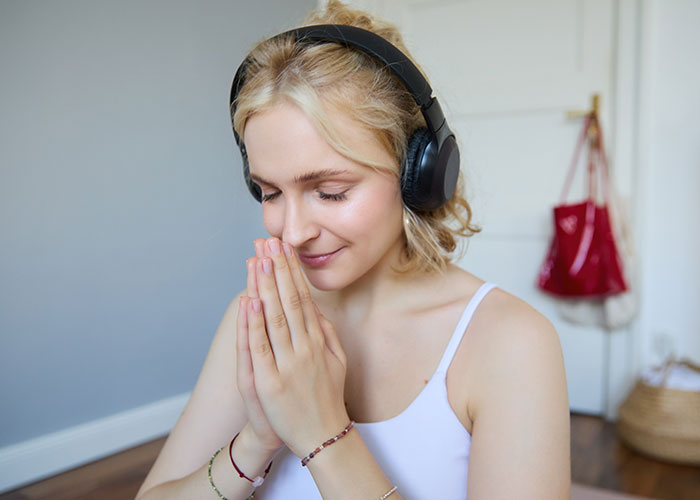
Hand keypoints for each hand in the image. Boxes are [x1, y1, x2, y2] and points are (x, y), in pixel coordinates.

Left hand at [244, 237, 348, 457]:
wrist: (321, 437)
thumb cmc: (326, 398)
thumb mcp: (337, 361)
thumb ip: (327, 332)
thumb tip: (314, 306)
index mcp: (318, 341)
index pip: (303, 298)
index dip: (291, 272)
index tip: (283, 249)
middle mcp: (304, 348)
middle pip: (288, 301)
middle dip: (277, 269)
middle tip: (268, 242)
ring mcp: (287, 364)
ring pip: (274, 318)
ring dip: (265, 286)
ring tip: (258, 259)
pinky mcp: (269, 381)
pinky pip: (260, 347)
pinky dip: (255, 323)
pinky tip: (251, 300)